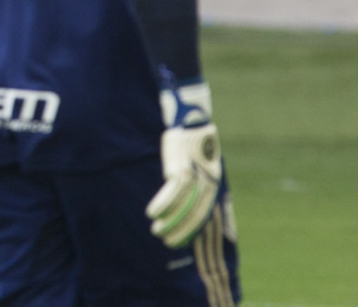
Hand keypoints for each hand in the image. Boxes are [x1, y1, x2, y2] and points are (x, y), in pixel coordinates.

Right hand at [146, 122, 221, 247]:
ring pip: (182, 207)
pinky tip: (152, 213)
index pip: (203, 214)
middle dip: (180, 230)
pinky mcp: (181, 169)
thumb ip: (198, 182)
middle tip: (166, 240)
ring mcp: (195, 177)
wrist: (192, 123)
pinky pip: (171, 193)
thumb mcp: (203, 164)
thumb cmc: (194, 144)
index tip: (179, 242)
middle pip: (194, 214)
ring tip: (156, 230)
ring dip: (168, 221)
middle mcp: (207, 183)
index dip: (191, 230)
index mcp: (213, 185)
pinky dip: (161, 205)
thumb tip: (185, 201)